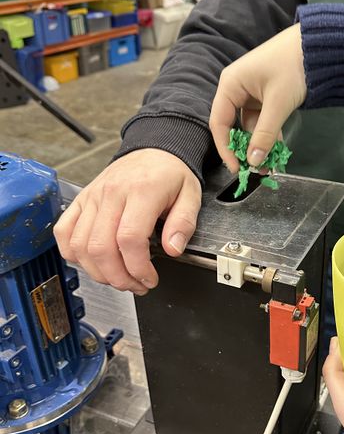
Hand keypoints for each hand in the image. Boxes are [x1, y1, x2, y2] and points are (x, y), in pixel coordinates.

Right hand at [54, 149, 201, 294]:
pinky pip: (64, 231)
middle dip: (118, 277)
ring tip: (119, 277)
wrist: (154, 148)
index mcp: (142, 191)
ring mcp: (93, 196)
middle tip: (136, 284)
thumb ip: (183, 224)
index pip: (129, 239)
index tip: (149, 278)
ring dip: (98, 271)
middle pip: (101, 247)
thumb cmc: (171, 173)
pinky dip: (73, 254)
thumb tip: (173, 249)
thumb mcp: (190, 195)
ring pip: (80, 244)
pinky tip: (93, 262)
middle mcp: (112, 193)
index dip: (138, 268)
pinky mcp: (81, 200)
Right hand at [209, 23, 305, 170]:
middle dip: (245, 149)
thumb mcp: (278, 103)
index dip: (226, 148)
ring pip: (250, 126)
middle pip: (233, 126)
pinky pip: (262, 121)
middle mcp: (236, 89)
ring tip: (270, 166)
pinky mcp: (265, 96)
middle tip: (256, 171)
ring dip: (259, 145)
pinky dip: (268, 135)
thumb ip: (264, 134)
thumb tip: (254, 161)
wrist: (318, 46)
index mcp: (230, 85)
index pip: (219, 123)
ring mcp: (251, 93)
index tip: (238, 168)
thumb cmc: (292, 67)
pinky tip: (276, 151)